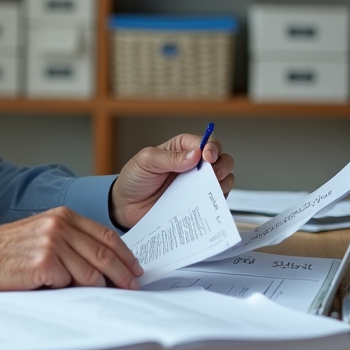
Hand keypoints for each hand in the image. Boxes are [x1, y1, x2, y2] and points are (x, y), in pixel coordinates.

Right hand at [0, 207, 143, 291]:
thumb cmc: (12, 249)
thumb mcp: (45, 232)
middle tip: (132, 287)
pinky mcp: (44, 263)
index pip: (105, 235)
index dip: (124, 254)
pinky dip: (71, 290)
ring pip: (90, 272)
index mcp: (64, 216)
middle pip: (103, 253)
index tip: (135, 269)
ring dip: (98, 287)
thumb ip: (73, 240)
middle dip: (122, 273)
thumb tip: (104, 264)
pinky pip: (69, 282)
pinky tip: (68, 292)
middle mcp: (60, 225)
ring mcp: (52, 243)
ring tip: (103, 295)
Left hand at [110, 134, 234, 229]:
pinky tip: (209, 203)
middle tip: (213, 175)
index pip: (205, 142)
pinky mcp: (198, 202)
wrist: (125, 206)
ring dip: (223, 182)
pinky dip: (217, 201)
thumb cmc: (134, 179)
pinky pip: (215, 201)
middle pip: (221, 159)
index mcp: (181, 149)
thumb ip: (169, 157)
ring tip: (211, 188)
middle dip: (222, 165)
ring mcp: (197, 184)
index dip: (211, 147)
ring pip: (224, 179)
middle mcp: (193, 165)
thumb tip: (195, 155)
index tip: (208, 157)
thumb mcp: (146, 161)